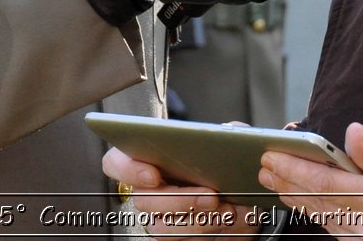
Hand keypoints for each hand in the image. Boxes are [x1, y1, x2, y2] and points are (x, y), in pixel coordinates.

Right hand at [103, 145, 263, 237]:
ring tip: (223, 208)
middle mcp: (150, 191)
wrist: (246, 200)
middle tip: (209, 195)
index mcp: (151, 159)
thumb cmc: (229, 167)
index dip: (127, 168)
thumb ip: (226, 132)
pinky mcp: (178, 237)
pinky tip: (229, 219)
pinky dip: (208, 232)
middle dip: (179, 199)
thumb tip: (226, 133)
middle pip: (142, 200)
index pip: (116, 163)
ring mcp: (161, 217)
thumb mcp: (231, 142)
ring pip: (161, 227)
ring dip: (196, 220)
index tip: (153, 174)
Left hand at [260, 123, 362, 236]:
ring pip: (323, 218)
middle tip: (264, 165)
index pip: (327, 183)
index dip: (295, 169)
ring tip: (275, 180)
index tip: (272, 155)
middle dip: (287, 182)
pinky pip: (336, 230)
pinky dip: (316, 213)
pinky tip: (302, 200)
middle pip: (318, 202)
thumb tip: (350, 133)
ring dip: (296, 199)